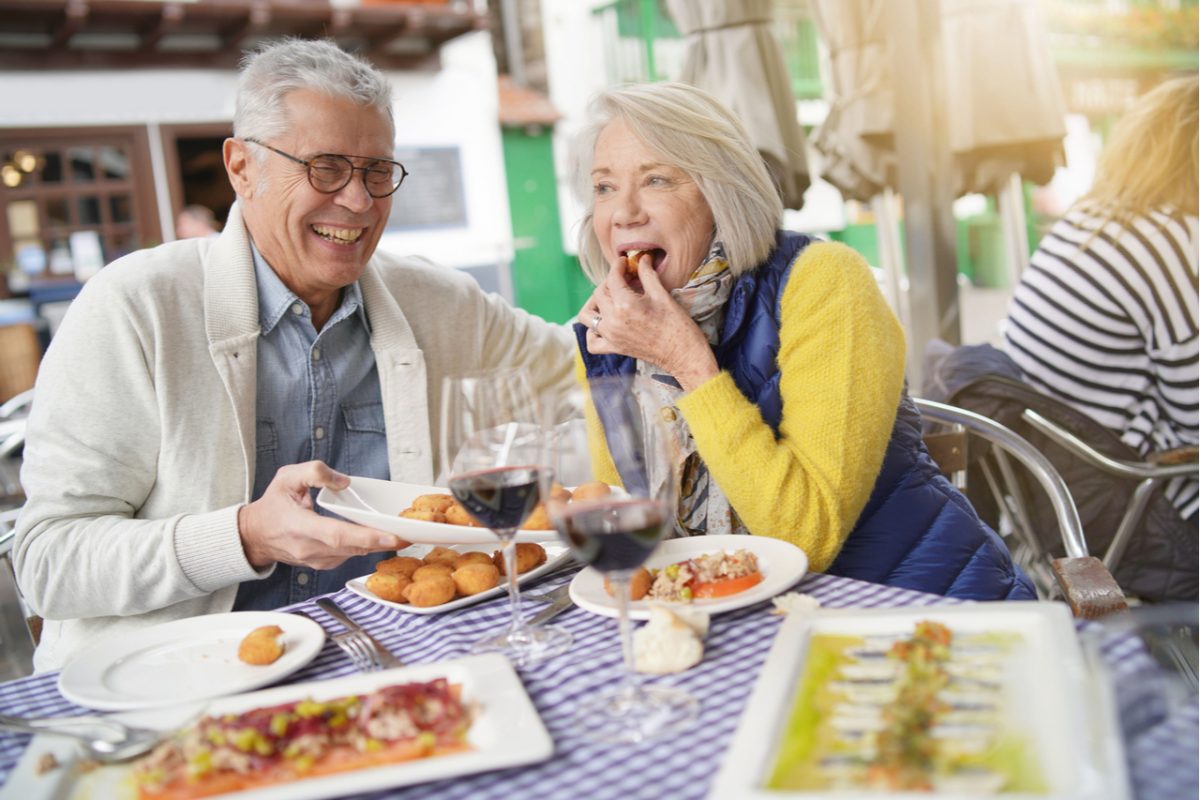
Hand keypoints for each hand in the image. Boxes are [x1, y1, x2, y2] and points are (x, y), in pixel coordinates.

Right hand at [238, 461, 407, 569]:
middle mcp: (310, 549)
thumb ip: (314, 472)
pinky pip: (350, 556)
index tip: (393, 536)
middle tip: (412, 533)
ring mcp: (317, 561)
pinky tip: (380, 535)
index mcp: (299, 527)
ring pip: (354, 554)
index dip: (367, 537)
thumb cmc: (273, 505)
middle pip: (353, 548)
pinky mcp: (323, 564)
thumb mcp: (287, 478)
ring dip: (379, 544)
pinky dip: (367, 546)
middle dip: (384, 542)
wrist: (255, 535)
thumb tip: (344, 481)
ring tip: (403, 532)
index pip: (338, 535)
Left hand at [581, 254, 718, 390]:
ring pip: (587, 315)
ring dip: (594, 303)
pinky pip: (592, 342)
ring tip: (610, 298)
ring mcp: (611, 336)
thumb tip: (643, 259)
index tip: (624, 262)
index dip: (618, 266)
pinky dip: (593, 331)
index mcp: (625, 305)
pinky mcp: (615, 348)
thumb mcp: (662, 294)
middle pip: (599, 293)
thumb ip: (647, 274)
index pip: (612, 278)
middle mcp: (613, 321)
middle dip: (610, 282)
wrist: (683, 354)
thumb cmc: (677, 325)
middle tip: (624, 279)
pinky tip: (604, 323)